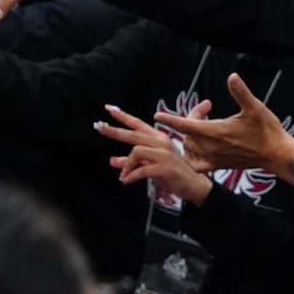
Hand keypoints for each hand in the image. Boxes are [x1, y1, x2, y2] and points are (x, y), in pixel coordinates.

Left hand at [96, 101, 213, 205]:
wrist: (193, 185)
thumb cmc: (172, 174)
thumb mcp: (150, 165)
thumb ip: (131, 162)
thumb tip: (112, 160)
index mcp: (158, 138)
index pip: (138, 124)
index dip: (123, 116)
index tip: (109, 109)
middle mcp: (161, 142)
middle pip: (133, 134)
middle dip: (114, 131)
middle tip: (100, 128)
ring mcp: (164, 153)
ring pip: (136, 151)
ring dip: (126, 166)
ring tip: (124, 177)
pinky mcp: (164, 167)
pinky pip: (142, 169)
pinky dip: (132, 176)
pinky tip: (127, 181)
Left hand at [152, 73, 293, 184]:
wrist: (277, 154)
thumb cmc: (267, 130)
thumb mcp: (255, 107)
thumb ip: (241, 92)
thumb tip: (232, 77)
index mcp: (216, 131)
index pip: (186, 125)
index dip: (170, 119)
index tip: (158, 116)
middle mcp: (211, 146)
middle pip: (187, 134)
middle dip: (189, 120)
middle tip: (205, 109)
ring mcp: (214, 157)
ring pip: (190, 148)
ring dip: (189, 137)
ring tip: (199, 126)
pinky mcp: (219, 165)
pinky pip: (197, 165)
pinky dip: (191, 158)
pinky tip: (195, 151)